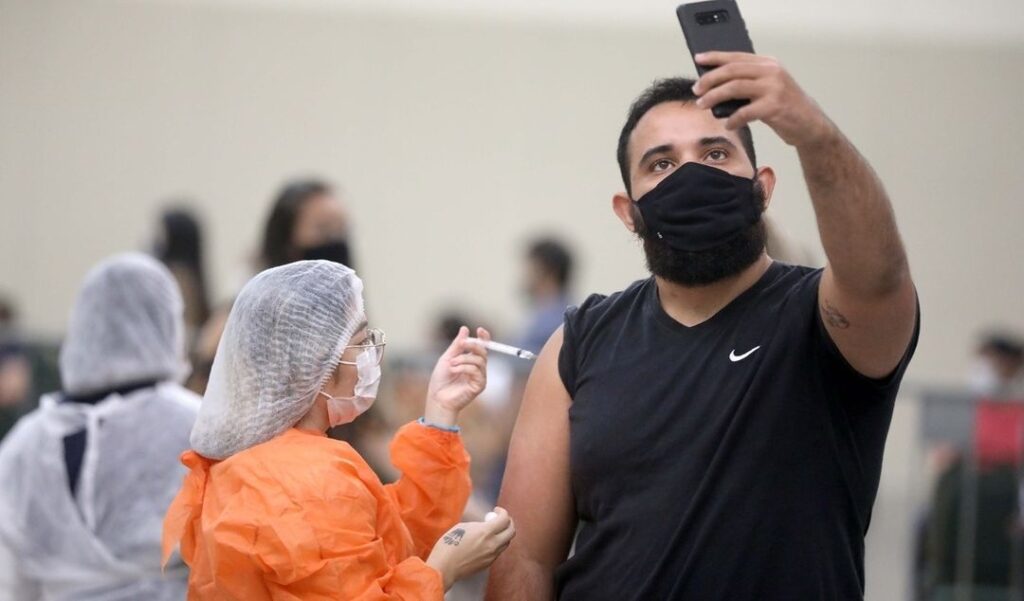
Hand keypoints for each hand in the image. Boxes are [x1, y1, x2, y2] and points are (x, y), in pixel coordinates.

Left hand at [424, 326, 488, 426]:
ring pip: (480, 360)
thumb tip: (465, 328)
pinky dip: (464, 367)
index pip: (482, 346)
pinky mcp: (479, 385)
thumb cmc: (441, 379)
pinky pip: (476, 371)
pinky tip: (454, 370)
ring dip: (464, 359)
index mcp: (470, 360)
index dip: (484, 337)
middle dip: (474, 345)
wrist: (437, 397)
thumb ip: (457, 345)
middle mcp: (477, 368)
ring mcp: (479, 377)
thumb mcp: (447, 357)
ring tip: (452, 364)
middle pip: (484, 351)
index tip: (479, 330)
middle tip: (462, 344)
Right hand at [426, 508, 515, 589]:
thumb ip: (479, 525)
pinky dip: (496, 545)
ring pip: (507, 542)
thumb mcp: (464, 527)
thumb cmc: (450, 544)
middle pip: (512, 531)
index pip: (504, 519)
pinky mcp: (489, 563)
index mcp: (486, 532)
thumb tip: (486, 525)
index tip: (496, 510)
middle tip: (501, 519)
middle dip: (509, 522)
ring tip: (493, 531)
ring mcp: (492, 555)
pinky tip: (486, 543)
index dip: (502, 512)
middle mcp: (493, 544)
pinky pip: (498, 551)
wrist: (445, 566)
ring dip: (503, 534)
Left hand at [691, 52, 835, 147]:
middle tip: (696, 90)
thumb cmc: (785, 107)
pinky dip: (732, 119)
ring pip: (734, 88)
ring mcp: (774, 88)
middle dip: (710, 79)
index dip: (715, 57)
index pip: (736, 56)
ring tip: (703, 105)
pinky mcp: (774, 107)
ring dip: (714, 96)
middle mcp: (771, 72)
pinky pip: (745, 112)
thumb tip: (715, 85)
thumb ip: (749, 81)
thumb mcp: (769, 87)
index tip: (698, 59)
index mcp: (768, 63)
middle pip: (732, 71)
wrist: (810, 124)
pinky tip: (728, 124)